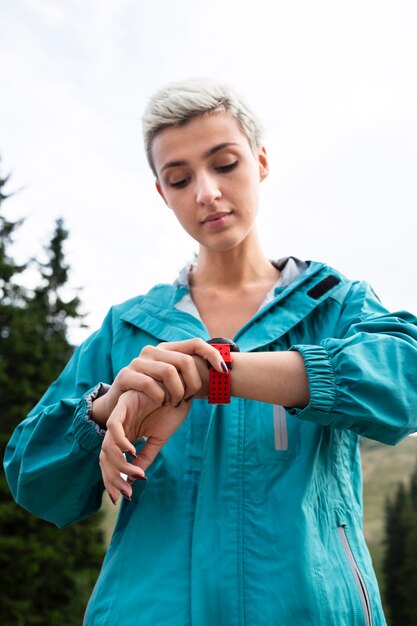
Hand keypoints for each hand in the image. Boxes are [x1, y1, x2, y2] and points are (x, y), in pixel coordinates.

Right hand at [92, 338, 224, 426]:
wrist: (119, 409)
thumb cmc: (154, 397)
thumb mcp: (175, 385)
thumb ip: (193, 376)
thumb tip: (224, 371)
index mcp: (167, 349)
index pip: (195, 343)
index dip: (212, 354)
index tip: (224, 371)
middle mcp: (153, 351)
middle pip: (185, 360)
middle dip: (193, 383)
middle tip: (189, 399)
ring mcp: (138, 361)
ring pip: (169, 371)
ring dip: (177, 391)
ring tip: (174, 403)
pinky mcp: (125, 375)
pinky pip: (150, 383)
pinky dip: (160, 396)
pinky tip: (160, 404)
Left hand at [100, 390, 190, 503]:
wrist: (183, 388)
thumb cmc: (172, 410)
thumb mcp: (158, 439)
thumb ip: (145, 457)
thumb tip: (133, 479)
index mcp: (126, 435)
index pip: (110, 461)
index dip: (113, 480)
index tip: (125, 497)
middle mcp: (120, 427)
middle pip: (104, 457)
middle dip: (113, 478)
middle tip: (127, 492)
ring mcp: (120, 415)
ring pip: (106, 445)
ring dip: (119, 463)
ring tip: (135, 474)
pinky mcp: (124, 404)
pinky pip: (114, 425)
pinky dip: (120, 441)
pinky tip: (132, 453)